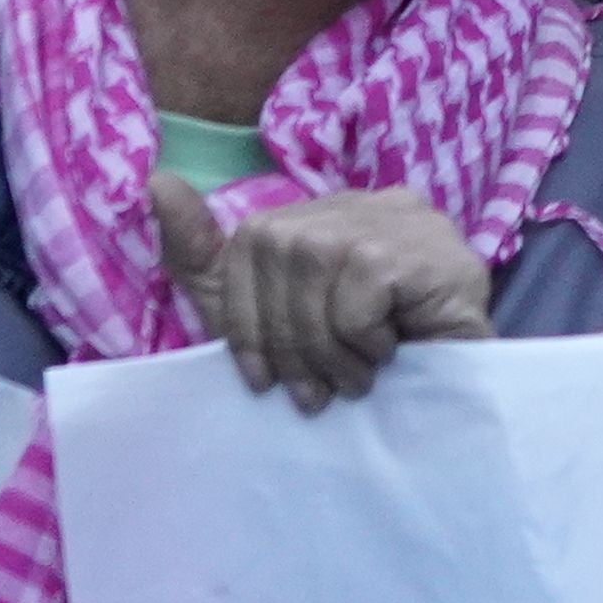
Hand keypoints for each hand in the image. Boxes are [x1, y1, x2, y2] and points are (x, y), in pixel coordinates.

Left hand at [150, 175, 491, 410]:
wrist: (446, 421)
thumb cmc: (354, 369)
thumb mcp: (258, 319)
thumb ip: (203, 256)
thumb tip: (157, 181)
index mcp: (324, 215)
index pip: (251, 244)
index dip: (246, 321)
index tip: (265, 381)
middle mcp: (365, 201)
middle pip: (283, 256)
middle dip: (288, 342)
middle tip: (316, 393)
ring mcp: (406, 216)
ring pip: (320, 267)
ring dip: (328, 346)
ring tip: (355, 378)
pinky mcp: (435, 249)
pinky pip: (364, 285)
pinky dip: (364, 336)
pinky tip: (392, 354)